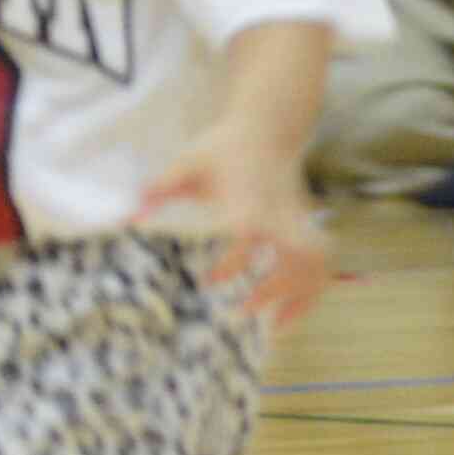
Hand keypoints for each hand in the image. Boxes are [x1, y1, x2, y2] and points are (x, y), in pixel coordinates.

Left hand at [138, 121, 332, 333]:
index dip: (231, 263)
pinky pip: (321, 264)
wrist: (268, 127)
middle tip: (244, 310)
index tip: (207, 282)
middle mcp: (280, 213)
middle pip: (295, 254)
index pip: (248, 233)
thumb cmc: (224, 148)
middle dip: (277, 286)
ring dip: (301, 296)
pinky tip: (289, 315)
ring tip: (275, 327)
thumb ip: (163, 187)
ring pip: (315, 263)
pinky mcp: (306, 227)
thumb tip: (132, 213)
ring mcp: (298, 221)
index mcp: (251, 199)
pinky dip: (312, 291)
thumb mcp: (189, 163)